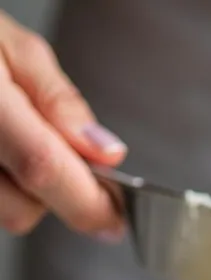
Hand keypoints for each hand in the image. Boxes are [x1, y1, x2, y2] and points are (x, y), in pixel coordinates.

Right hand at [0, 12, 126, 237]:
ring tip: (11, 139)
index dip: (88, 203)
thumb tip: (105, 153)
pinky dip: (2, 185)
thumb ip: (62, 103)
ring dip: (22, 192)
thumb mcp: (16, 49)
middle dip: (54, 194)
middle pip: (22, 210)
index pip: (42, 169)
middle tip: (52, 150)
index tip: (117, 217)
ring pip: (3, 212)